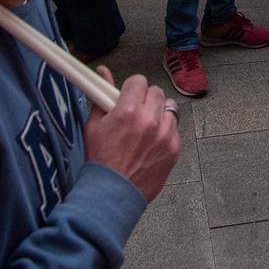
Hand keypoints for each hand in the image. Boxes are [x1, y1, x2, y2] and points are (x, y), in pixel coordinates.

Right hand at [83, 70, 180, 201]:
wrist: (112, 195)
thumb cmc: (101, 162)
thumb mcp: (93, 126)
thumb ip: (101, 96)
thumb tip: (103, 73)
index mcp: (128, 111)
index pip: (139, 81)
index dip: (131, 88)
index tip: (128, 95)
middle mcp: (150, 120)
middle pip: (156, 92)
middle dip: (145, 99)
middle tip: (135, 112)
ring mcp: (165, 135)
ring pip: (168, 109)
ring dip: (158, 114)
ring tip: (145, 129)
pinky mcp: (174, 149)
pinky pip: (174, 129)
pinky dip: (165, 132)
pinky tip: (151, 143)